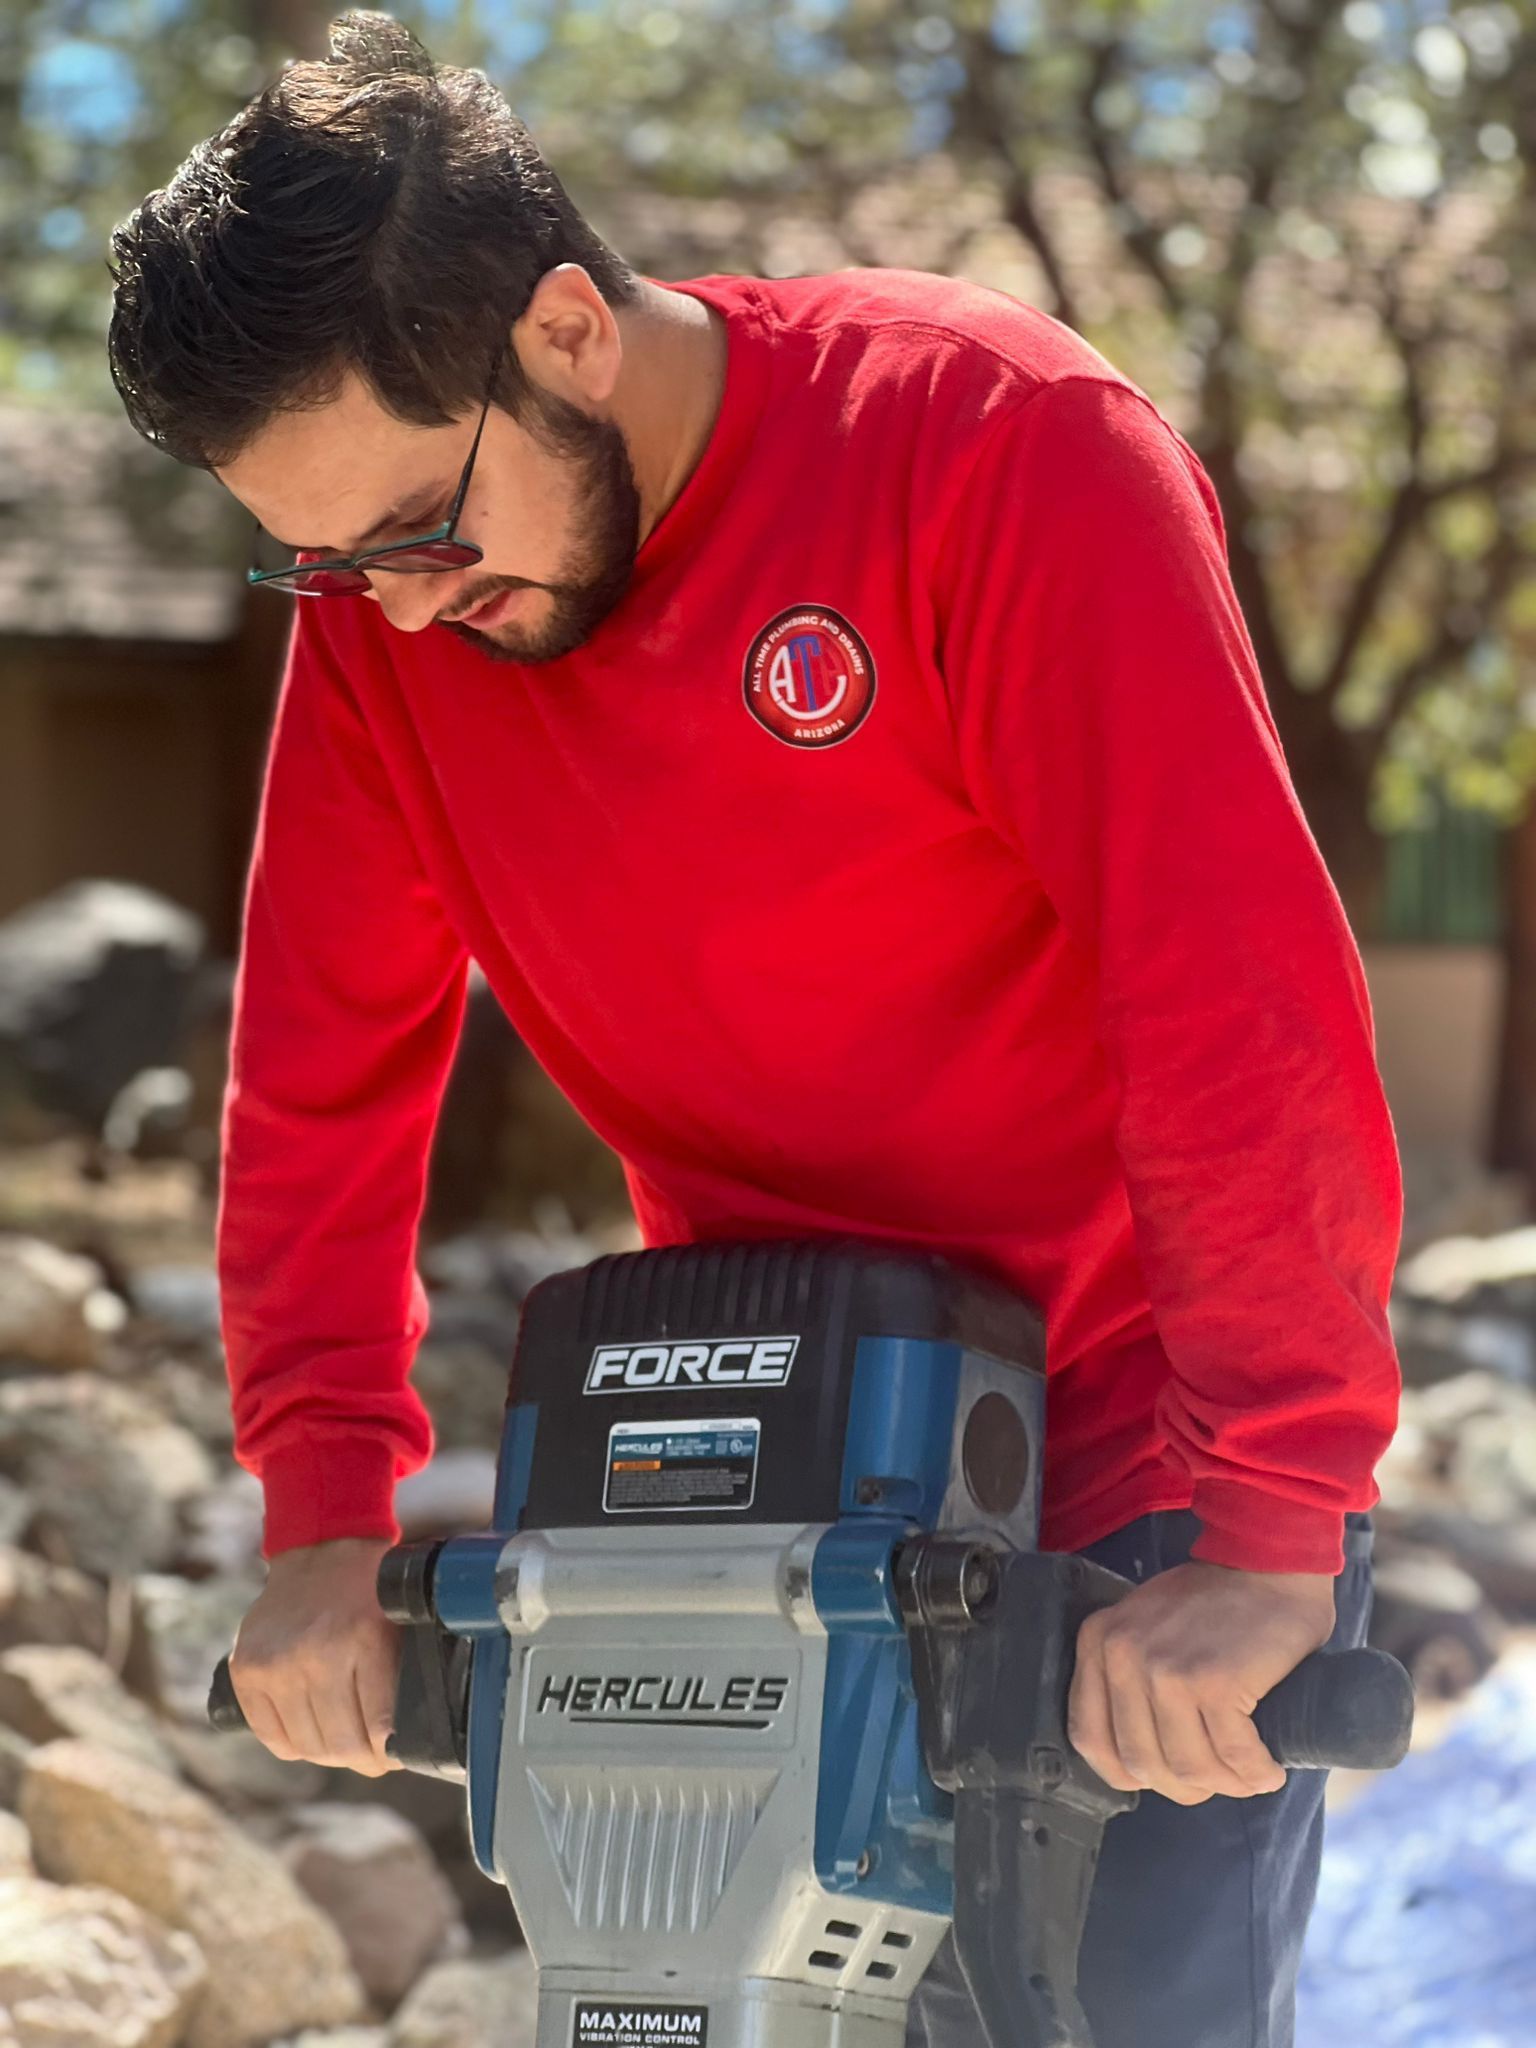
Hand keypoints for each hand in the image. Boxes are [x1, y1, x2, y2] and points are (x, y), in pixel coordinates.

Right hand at [228, 1537, 401, 1775]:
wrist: (322, 1550)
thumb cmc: (370, 1592)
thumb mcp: (399, 1625)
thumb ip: (398, 1679)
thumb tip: (399, 1743)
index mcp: (363, 1642)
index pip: (377, 1729)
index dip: (387, 1754)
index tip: (392, 1755)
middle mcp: (316, 1655)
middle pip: (340, 1745)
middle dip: (361, 1760)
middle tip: (371, 1757)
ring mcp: (276, 1664)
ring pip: (306, 1746)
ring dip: (328, 1753)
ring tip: (342, 1742)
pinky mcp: (246, 1670)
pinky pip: (272, 1736)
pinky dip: (294, 1743)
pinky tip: (310, 1732)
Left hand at [1066, 1560, 1335, 1805]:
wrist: (1268, 1562)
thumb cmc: (1214, 1602)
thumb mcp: (1146, 1626)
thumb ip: (1128, 1676)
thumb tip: (1136, 1759)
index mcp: (1098, 1642)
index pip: (1091, 1738)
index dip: (1129, 1771)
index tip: (1163, 1776)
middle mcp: (1122, 1656)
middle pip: (1142, 1762)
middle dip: (1184, 1786)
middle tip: (1216, 1780)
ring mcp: (1167, 1670)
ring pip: (1188, 1768)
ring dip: (1224, 1784)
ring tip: (1247, 1775)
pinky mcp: (1215, 1683)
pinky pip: (1234, 1757)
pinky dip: (1256, 1773)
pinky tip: (1268, 1769)